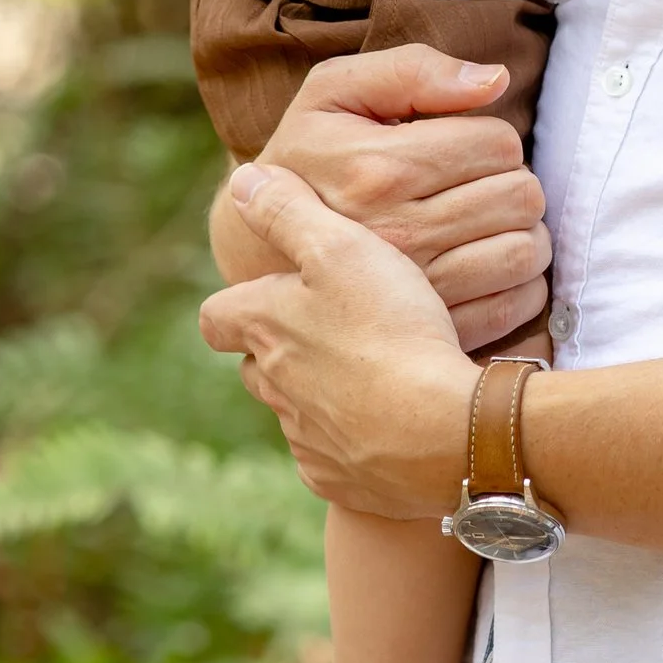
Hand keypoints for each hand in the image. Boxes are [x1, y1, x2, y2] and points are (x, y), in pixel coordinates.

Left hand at [200, 164, 477, 520]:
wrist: (446, 431)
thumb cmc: (393, 330)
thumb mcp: (342, 249)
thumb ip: (290, 211)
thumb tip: (241, 180)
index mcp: (266, 331)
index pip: (217, 317)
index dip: (238, 304)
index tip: (270, 295)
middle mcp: (275, 391)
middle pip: (258, 368)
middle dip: (286, 351)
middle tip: (336, 330)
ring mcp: (307, 442)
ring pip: (299, 413)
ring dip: (326, 394)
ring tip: (377, 375)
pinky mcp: (343, 482)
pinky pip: (337, 459)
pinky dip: (358, 441)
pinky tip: (398, 423)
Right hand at [238, 45, 550, 351]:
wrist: (258, 247)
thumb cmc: (306, 156)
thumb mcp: (333, 92)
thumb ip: (413, 71)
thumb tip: (496, 81)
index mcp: (379, 167)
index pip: (497, 143)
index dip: (492, 137)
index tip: (465, 146)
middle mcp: (399, 232)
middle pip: (520, 195)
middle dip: (512, 179)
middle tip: (481, 181)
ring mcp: (417, 288)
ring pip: (526, 249)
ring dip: (523, 228)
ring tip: (490, 218)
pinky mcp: (430, 327)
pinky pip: (516, 302)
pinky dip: (523, 281)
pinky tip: (491, 258)